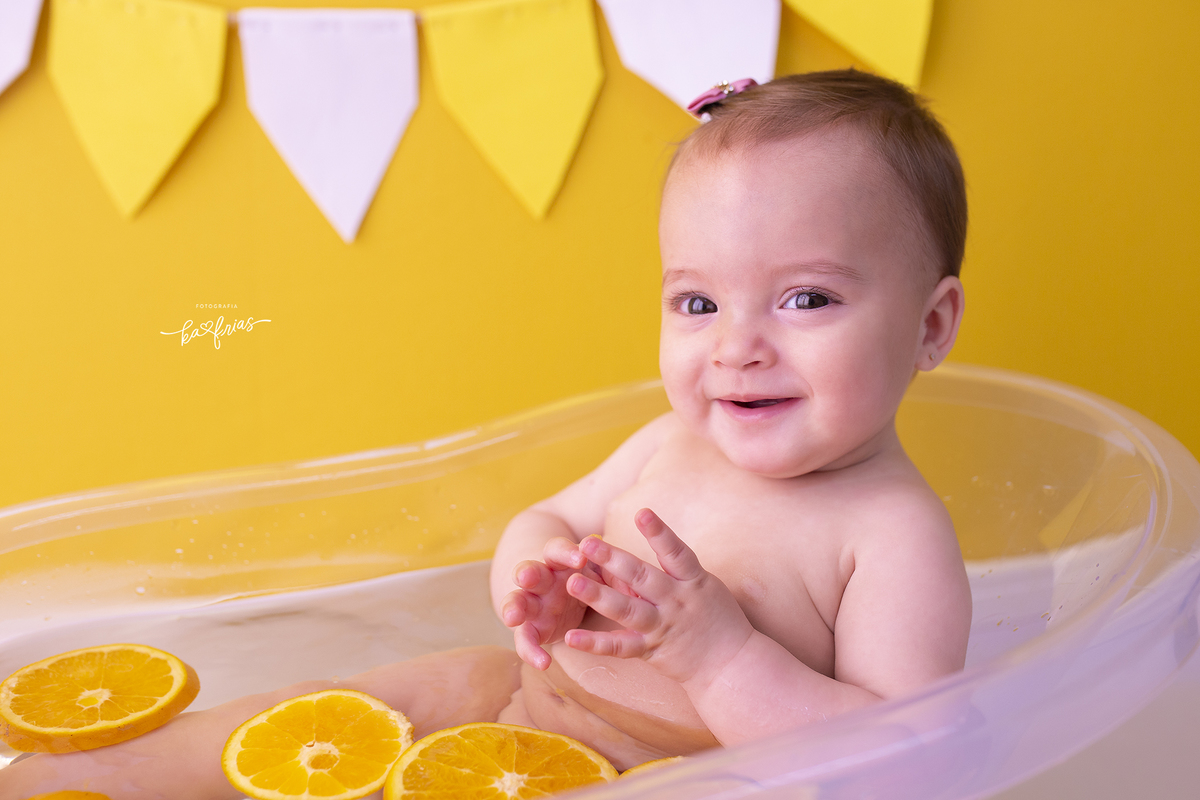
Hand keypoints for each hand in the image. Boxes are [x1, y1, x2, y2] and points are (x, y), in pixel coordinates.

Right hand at [499, 536, 599, 669]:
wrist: (564, 598)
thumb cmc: (582, 579)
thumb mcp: (592, 569)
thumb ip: (599, 563)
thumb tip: (607, 547)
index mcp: (558, 562)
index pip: (556, 550)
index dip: (566, 552)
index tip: (581, 558)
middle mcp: (541, 580)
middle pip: (529, 571)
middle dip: (526, 572)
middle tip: (526, 576)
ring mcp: (532, 603)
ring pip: (517, 601)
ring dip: (512, 607)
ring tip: (512, 617)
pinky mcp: (531, 628)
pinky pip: (525, 639)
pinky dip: (531, 652)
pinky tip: (543, 663)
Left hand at [562, 509, 754, 686]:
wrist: (733, 664)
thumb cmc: (718, 619)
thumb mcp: (705, 586)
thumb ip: (677, 569)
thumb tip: (653, 544)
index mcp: (693, 581)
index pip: (676, 553)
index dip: (660, 532)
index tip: (642, 512)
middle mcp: (676, 601)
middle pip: (642, 577)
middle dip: (613, 559)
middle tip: (587, 543)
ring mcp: (663, 626)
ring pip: (627, 610)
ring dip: (598, 596)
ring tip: (572, 583)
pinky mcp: (652, 650)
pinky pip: (620, 647)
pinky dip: (595, 644)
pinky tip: (571, 638)